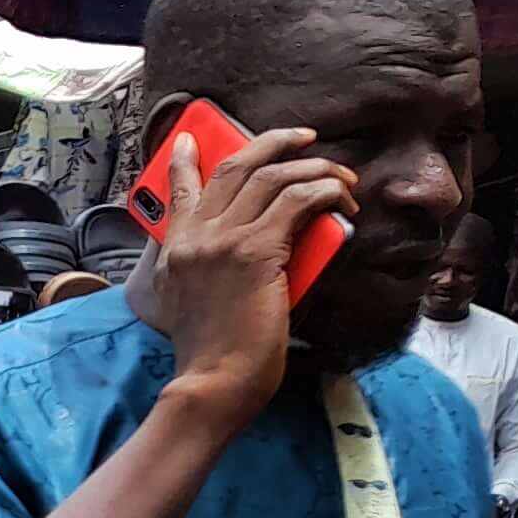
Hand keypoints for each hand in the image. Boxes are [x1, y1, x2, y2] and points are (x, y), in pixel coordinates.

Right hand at [144, 125, 353, 425]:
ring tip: (340, 176)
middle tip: (303, 138)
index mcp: (175, 249)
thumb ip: (202, 270)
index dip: (185, 158)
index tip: (192, 137)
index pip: (178, 190)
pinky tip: (341, 199)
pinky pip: (297, 200)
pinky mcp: (255, 251)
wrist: (213, 381)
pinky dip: (325, 190)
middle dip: (273, 142)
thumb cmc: (210, 354)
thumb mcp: (188, 303)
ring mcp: (222, 241)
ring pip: (272, 176)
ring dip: (314, 168)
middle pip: (234, 167)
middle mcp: (195, 236)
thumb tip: (244, 249)